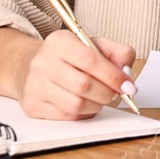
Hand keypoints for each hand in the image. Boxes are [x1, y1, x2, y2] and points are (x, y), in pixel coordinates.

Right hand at [15, 30, 136, 119]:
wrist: (31, 66)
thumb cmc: (68, 56)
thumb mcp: (93, 44)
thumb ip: (117, 52)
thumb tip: (127, 72)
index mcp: (59, 42)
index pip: (90, 60)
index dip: (113, 75)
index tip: (128, 85)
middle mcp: (43, 63)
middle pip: (83, 85)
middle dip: (106, 92)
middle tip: (115, 92)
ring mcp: (35, 85)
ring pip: (75, 104)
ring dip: (96, 105)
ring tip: (100, 97)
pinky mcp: (33, 106)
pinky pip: (66, 116)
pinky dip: (83, 113)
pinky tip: (85, 104)